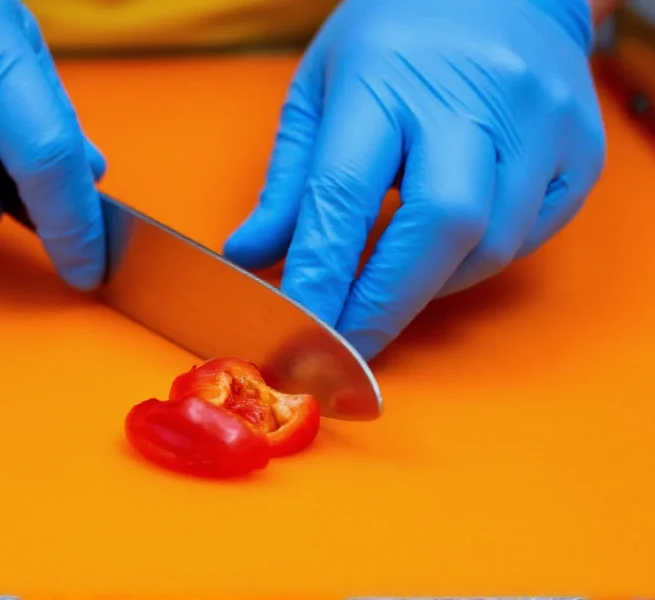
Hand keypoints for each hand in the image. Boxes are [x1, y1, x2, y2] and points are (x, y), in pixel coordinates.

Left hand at [224, 0, 605, 358]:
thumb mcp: (321, 89)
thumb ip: (290, 181)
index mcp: (384, 80)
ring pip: (493, 242)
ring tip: (390, 289)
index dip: (321, 274)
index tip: (298, 331)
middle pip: (439, 226)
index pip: (345, 193)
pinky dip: (481, 260)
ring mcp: (537, 120)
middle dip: (387, 304)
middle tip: (346, 347)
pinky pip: (533, 234)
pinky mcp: (580, 145)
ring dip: (431, 286)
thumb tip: (251, 256)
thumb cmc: (396, 36)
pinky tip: (446, 253)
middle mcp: (470, 98)